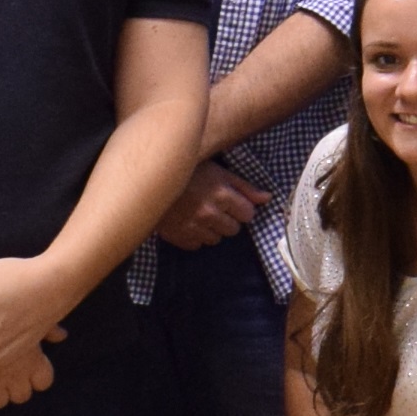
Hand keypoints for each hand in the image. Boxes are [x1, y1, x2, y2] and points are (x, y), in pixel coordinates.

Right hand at [154, 163, 269, 252]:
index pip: (248, 214)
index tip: (232, 202)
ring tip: (199, 213)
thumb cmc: (187, 171)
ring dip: (212, 229)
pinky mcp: (178, 237)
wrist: (149, 178)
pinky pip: (196, 245)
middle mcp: (209, 213)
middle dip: (228, 219)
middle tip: (213, 207)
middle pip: (234, 230)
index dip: (242, 208)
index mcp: (222, 194)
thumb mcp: (218, 171)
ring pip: (216, 239)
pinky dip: (195, 236)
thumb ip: (244, 187)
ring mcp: (193, 227)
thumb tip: (267, 198)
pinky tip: (188, 222)